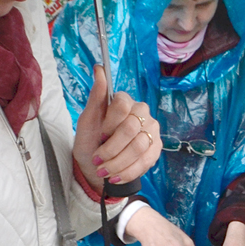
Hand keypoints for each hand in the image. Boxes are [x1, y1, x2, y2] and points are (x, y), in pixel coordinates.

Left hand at [72, 67, 160, 190]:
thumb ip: (96, 96)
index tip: (99, 136)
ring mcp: (152, 130)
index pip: (122, 105)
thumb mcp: (87, 120)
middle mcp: (142, 113)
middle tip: (97, 159)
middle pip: (131, 128)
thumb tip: (99, 69)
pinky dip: (127, 172)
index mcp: (125, 101)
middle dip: (111, 149)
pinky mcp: (156, 148)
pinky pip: (146, 161)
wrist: (97, 165)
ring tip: (103, 171)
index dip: (109, 124)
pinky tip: (115, 177)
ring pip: (139, 147)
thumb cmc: (91, 140)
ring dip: (118, 163)